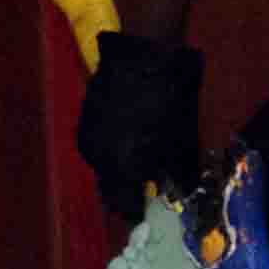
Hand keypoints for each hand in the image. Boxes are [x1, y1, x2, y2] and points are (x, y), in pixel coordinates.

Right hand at [75, 31, 204, 222]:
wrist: (144, 55)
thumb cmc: (170, 100)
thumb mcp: (182, 140)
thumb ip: (180, 172)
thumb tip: (183, 193)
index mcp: (121, 167)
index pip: (124, 206)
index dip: (137, 213)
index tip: (150, 214)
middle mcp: (97, 159)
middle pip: (109, 189)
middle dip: (127, 195)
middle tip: (146, 193)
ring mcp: (87, 138)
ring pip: (102, 168)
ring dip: (119, 173)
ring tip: (140, 168)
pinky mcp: (85, 120)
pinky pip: (97, 148)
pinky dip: (111, 153)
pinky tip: (129, 144)